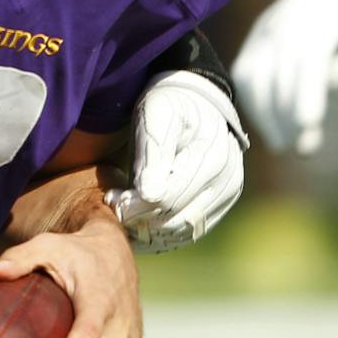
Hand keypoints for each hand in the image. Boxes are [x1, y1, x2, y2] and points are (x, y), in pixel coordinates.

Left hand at [104, 70, 245, 252]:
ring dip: (149, 230)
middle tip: (113, 207)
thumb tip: (150, 196)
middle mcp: (226, 181)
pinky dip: (163, 234)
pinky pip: (190, 232)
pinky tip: (138, 223)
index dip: (137, 204)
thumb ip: (153, 154)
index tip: (112, 198)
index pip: (169, 197)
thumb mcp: (157, 116)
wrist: (195, 103)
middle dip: (140, 218)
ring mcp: (225, 196)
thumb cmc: (169, 106)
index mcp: (211, 157)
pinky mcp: (219, 205)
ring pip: (183, 231)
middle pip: (176, 218)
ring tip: (123, 213)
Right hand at [231, 0, 337, 154]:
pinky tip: (269, 127)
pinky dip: (252, 104)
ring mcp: (264, 27)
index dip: (306, 90)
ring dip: (265, 114)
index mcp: (323, 10)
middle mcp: (286, 16)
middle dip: (286, 113)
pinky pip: (243, 75)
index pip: (309, 55)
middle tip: (301, 150)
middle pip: (278, 69)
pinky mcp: (252, 40)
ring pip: (253, 73)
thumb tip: (324, 87)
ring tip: (282, 145)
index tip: (308, 124)